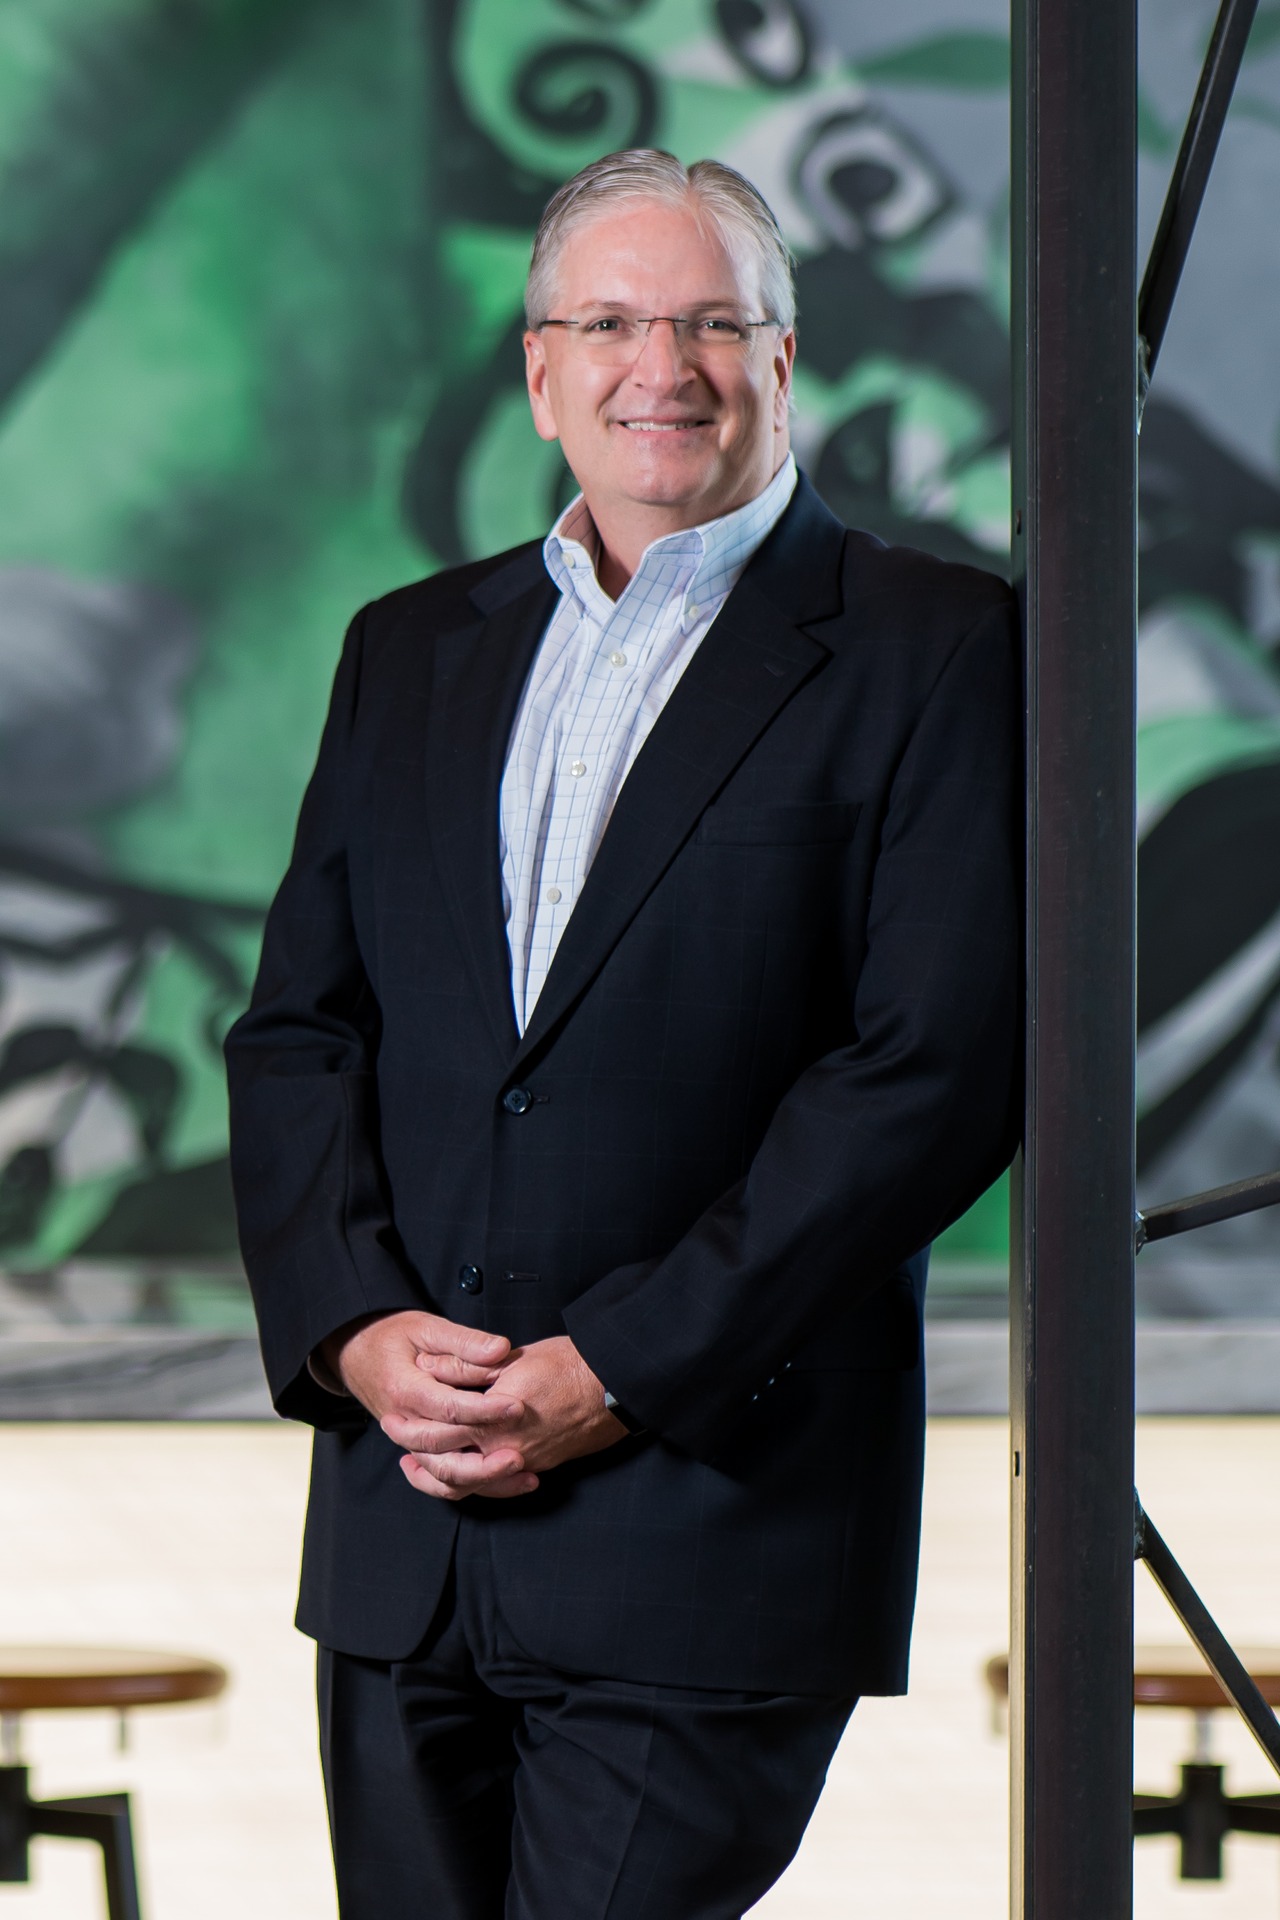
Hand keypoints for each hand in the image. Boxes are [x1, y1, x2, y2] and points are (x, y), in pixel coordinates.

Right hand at [321, 1311, 534, 1496]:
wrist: (355, 1351)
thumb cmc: (393, 1335)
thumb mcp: (426, 1327)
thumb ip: (463, 1341)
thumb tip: (501, 1349)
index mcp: (405, 1389)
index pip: (447, 1408)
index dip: (485, 1410)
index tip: (517, 1407)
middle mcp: (404, 1422)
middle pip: (443, 1454)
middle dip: (485, 1460)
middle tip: (520, 1453)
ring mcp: (408, 1440)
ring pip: (443, 1475)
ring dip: (484, 1480)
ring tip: (524, 1474)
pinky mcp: (417, 1448)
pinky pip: (441, 1478)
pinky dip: (472, 1485)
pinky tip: (506, 1481)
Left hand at [389, 1335, 627, 1502]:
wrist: (613, 1385)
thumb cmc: (567, 1363)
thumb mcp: (512, 1357)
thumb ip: (467, 1366)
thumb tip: (428, 1367)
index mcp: (492, 1418)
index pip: (438, 1430)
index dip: (409, 1425)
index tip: (391, 1417)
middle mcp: (504, 1448)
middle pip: (445, 1464)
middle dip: (415, 1453)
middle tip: (395, 1440)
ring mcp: (521, 1463)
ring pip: (467, 1485)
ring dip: (435, 1477)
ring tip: (414, 1465)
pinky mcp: (536, 1466)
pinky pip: (493, 1487)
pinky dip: (470, 1484)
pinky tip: (458, 1475)